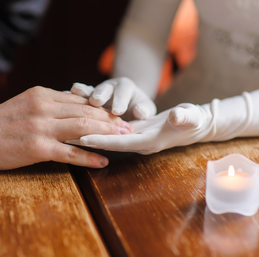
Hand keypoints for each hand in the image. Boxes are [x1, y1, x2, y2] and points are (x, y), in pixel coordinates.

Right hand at [0, 86, 132, 168]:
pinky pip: (70, 152)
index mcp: (43, 94)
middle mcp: (45, 107)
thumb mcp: (26, 103)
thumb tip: (75, 107)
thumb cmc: (0, 122)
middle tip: (129, 126)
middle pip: (87, 112)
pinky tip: (102, 160)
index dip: (103, 108)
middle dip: (111, 120)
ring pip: (83, 128)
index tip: (118, 114)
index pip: (80, 100)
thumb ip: (51, 104)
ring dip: (106, 134)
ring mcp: (41, 127)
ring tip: (124, 139)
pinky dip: (89, 156)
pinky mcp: (37, 148)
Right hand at [71, 77, 156, 119]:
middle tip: (96, 101)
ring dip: (81, 94)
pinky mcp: (81, 100)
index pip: (123, 91)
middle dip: (99, 95)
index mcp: (125, 86)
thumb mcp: (145, 108)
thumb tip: (140, 112)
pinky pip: (73, 99)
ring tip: (75, 94)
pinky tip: (59, 105)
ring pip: (86, 92)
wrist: (125, 106)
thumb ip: (145, 109)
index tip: (118, 110)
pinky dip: (67, 101)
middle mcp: (107, 87)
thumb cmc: (137, 109)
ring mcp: (92, 93)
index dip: (120, 100)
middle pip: (103, 89)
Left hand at [77, 103, 213, 154]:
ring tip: (67, 128)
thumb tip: (176, 115)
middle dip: (88, 138)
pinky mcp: (132, 130)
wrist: (194, 124)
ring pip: (108, 135)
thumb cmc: (193, 120)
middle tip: (65, 136)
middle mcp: (139, 141)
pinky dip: (98, 125)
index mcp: (150, 140)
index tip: (82, 138)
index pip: (121, 143)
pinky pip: (111, 129)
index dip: (102, 140)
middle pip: (109, 142)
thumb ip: (184, 116)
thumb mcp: (191, 116)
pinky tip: (83, 118)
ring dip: (89, 131)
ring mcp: (134, 136)